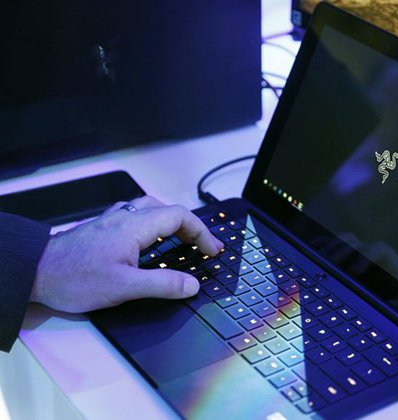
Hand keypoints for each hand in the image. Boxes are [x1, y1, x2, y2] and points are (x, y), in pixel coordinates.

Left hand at [30, 196, 222, 312]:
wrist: (36, 271)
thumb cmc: (74, 278)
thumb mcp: (124, 288)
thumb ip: (163, 285)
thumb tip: (192, 285)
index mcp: (135, 226)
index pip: (180, 218)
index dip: (202, 233)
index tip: (212, 251)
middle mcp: (126, 217)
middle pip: (169, 211)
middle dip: (191, 228)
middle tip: (203, 248)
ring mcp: (113, 220)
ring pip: (152, 210)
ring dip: (173, 223)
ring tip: (182, 241)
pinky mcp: (102, 227)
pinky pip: (137, 216)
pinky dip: (154, 224)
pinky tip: (148, 239)